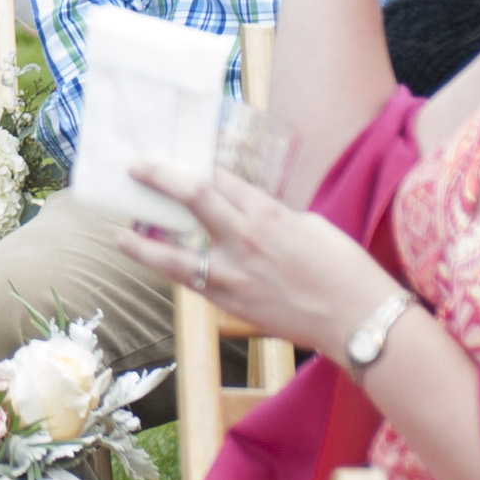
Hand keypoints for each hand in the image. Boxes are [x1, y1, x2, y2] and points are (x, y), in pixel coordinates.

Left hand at [119, 161, 390, 357]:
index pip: (220, 179)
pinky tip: (159, 267)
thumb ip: (273, 218)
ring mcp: (235, 275)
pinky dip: (175, 273)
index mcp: (268, 213)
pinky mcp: (234, 304)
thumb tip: (249, 216)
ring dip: (145, 244)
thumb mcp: (310, 227)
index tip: (178, 159)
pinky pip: (195, 284)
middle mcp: (245, 238)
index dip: (196, 166)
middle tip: (136, 169)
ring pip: (177, 256)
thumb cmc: (344, 269)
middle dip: (160, 179)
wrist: (357, 320)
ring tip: (122, 236)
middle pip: (193, 198)